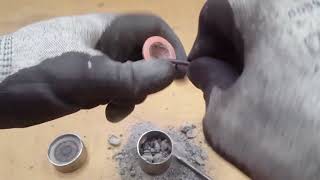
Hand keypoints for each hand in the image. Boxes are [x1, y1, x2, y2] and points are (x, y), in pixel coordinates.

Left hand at [0, 13, 185, 127]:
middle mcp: (105, 43)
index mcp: (106, 29)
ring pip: (131, 75)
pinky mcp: (86, 79)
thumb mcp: (84, 76)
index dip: (170, 46)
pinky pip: (114, 88)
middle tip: (135, 98)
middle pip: (144, 54)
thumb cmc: (34, 74)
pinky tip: (104, 111)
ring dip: (131, 94)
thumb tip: (171, 71)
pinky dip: (116, 100)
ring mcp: (95, 62)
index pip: (152, 27)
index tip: (179, 74)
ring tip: (113, 110)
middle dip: (148, 78)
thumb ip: (129, 76)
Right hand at [188, 0, 319, 178]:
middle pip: (251, 16)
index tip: (204, 72)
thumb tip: (204, 68)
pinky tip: (293, 93)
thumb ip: (206, 82)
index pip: (217, 9)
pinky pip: (306, 43)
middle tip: (229, 84)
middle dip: (232, 50)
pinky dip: (290, 62)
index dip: (203, 43)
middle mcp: (306, 5)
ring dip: (261, 56)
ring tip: (261, 93)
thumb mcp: (225, 116)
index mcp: (270, 7)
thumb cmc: (288, 139)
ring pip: (280, 29)